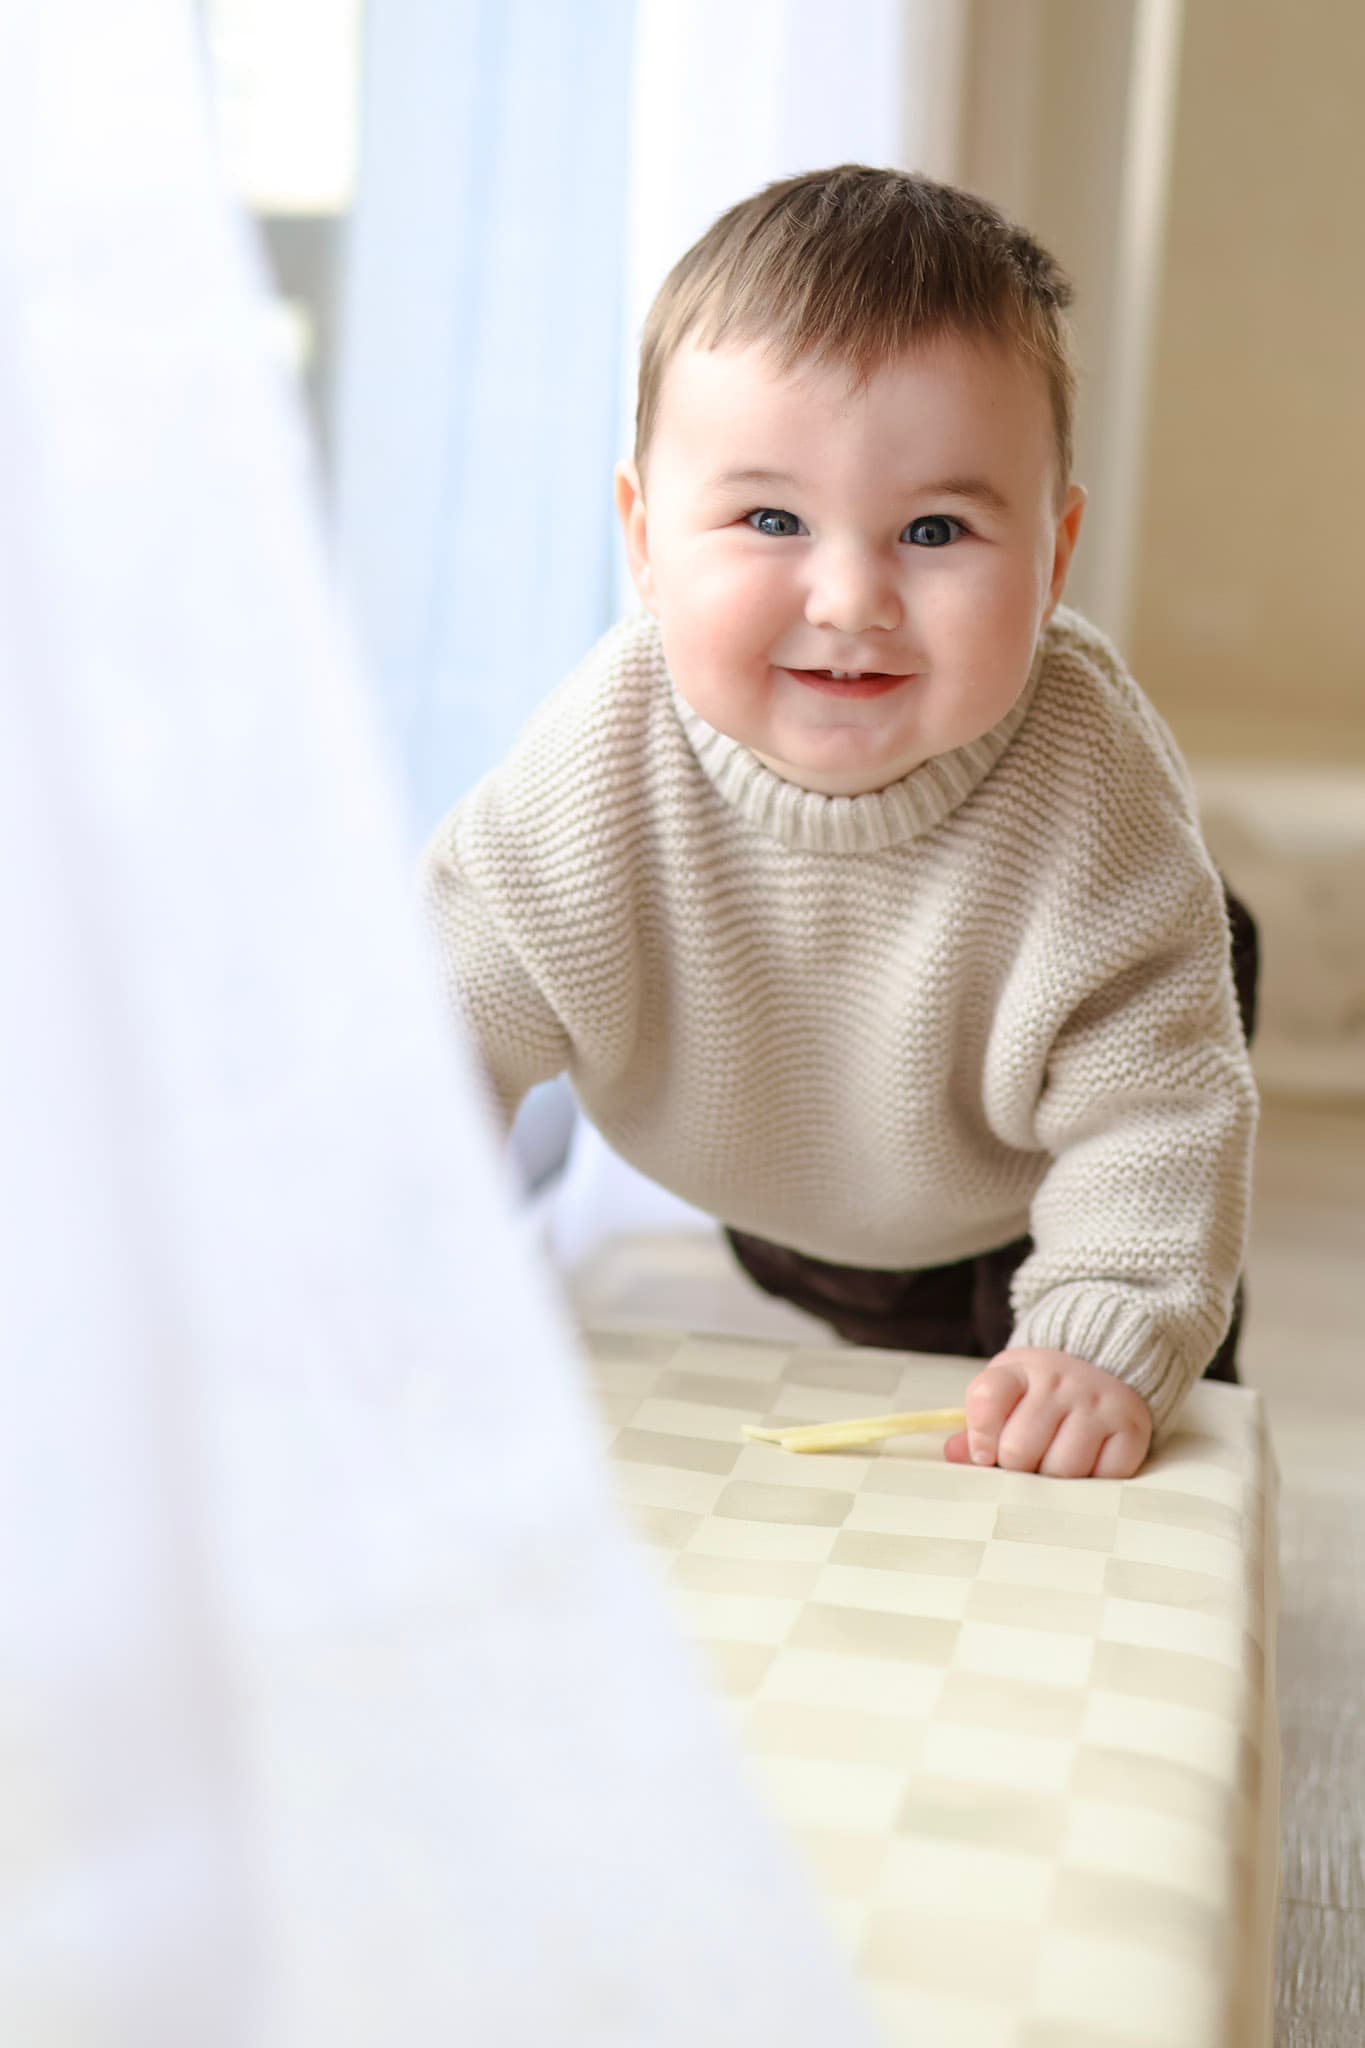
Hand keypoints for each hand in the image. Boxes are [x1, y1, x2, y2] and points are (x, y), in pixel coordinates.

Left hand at [943, 1347, 1151, 1478]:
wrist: (1106, 1365)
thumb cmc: (1042, 1395)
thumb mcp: (1006, 1396)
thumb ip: (979, 1426)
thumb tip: (956, 1455)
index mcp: (1021, 1368)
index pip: (986, 1399)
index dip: (979, 1436)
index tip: (984, 1455)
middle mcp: (1062, 1380)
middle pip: (1019, 1450)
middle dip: (1015, 1468)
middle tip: (1025, 1464)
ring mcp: (1099, 1402)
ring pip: (1061, 1470)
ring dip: (1053, 1483)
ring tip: (1054, 1466)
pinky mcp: (1132, 1427)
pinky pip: (1104, 1477)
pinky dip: (1092, 1483)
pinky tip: (1087, 1466)